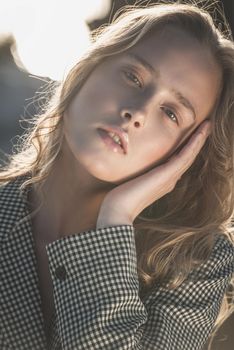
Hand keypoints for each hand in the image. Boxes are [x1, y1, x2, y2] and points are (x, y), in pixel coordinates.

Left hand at [96, 121, 210, 228]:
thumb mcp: (131, 179)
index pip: (179, 160)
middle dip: (197, 141)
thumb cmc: (120, 197)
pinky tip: (200, 133)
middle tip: (207, 126)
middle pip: (188, 157)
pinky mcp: (167, 175)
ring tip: (208, 125)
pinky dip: (194, 144)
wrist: (118, 209)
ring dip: (200, 139)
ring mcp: (170, 178)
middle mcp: (170, 179)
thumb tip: (132, 166)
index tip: (194, 134)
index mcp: (163, 180)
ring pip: (189, 155)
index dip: (187, 147)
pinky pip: (184, 157)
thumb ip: (137, 173)